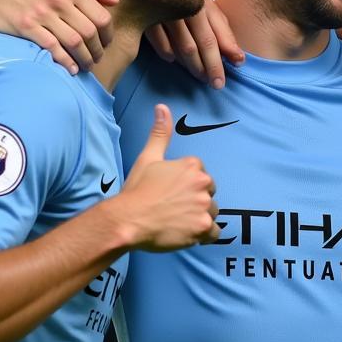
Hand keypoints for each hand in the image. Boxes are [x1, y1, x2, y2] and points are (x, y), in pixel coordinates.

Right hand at [0, 0, 118, 75]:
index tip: (106, 43)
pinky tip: (71, 68)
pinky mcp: (27, 26)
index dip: (108, 35)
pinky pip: (53, 48)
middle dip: (98, 50)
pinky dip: (66, 61)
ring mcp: (42, 13)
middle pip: (90, 32)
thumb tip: (114, 0)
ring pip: (75, 42)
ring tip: (87, 65)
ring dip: (85, 58)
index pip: (101, 17)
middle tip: (97, 58)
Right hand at [116, 104, 220, 249]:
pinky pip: (214, 232)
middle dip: (196, 201)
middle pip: (209, 194)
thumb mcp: (148, 158)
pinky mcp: (203, 227)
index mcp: (193, 166)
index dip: (187, 186)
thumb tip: (162, 107)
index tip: (172, 193)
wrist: (127, 220)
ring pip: (212, 212)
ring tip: (178, 221)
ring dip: (200, 218)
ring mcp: (204, 206)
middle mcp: (203, 183)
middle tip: (174, 208)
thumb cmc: (137, 190)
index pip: (201, 176)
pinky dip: (204, 234)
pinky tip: (188, 233)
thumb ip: (160, 134)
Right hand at [145, 0, 243, 89]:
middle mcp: (182, 6)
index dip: (221, 59)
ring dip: (192, 65)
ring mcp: (162, 11)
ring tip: (201, 76)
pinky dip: (167, 53)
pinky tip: (174, 60)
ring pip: (179, 46)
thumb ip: (223, 32)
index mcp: (199, 1)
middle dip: (208, 67)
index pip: (212, 37)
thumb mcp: (206, 6)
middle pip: (196, 45)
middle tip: (216, 84)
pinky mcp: (144, 16)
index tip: (233, 71)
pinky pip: (158, 43)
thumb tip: (238, 59)